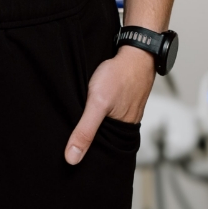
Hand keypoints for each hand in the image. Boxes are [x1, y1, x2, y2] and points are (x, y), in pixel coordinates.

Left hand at [63, 45, 154, 163]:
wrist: (137, 49)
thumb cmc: (120, 74)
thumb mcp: (97, 104)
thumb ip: (85, 131)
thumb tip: (72, 158)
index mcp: (123, 131)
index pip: (102, 150)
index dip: (87, 152)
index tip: (70, 153)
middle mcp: (127, 122)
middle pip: (104, 136)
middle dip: (90, 137)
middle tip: (73, 133)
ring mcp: (128, 108)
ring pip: (106, 121)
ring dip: (95, 121)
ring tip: (81, 119)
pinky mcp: (125, 97)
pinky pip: (110, 109)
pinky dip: (101, 109)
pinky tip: (93, 103)